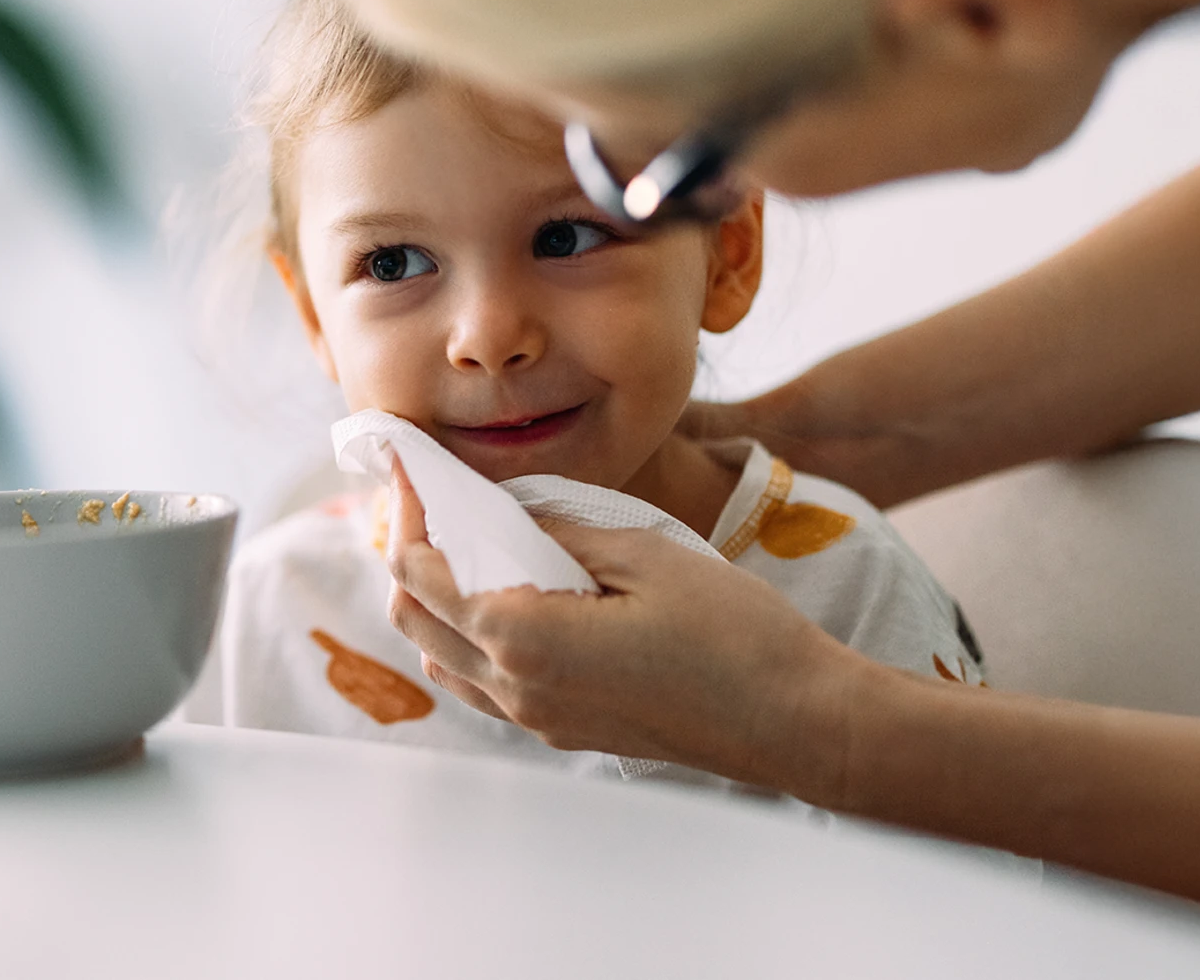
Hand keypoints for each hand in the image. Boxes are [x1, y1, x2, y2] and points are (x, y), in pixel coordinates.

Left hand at [383, 465, 868, 798]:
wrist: (794, 721)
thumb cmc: (732, 632)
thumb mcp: (642, 553)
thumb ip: (558, 528)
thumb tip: (504, 506)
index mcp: (522, 638)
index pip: (418, 571)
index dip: (405, 513)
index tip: (409, 469)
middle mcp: (513, 687)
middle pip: (412, 616)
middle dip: (407, 551)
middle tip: (430, 501)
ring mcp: (536, 718)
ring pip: (440, 656)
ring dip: (433, 598)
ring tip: (465, 543)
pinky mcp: (562, 730)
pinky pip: (481, 685)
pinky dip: (467, 635)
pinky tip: (506, 595)